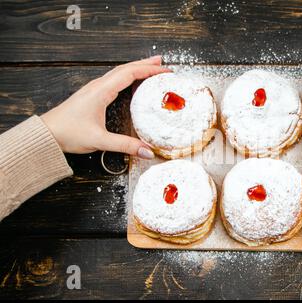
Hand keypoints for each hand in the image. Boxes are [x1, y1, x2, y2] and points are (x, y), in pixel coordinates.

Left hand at [41, 56, 170, 158]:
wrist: (47, 134)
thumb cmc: (68, 133)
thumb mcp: (100, 140)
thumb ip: (125, 145)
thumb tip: (147, 151)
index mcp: (101, 91)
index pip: (130, 73)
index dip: (149, 70)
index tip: (164, 71)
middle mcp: (98, 86)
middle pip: (125, 68)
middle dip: (145, 64)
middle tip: (161, 62)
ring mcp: (94, 89)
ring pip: (119, 72)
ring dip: (135, 68)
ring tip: (149, 67)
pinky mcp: (92, 95)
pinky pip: (113, 80)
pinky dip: (126, 76)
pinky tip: (130, 81)